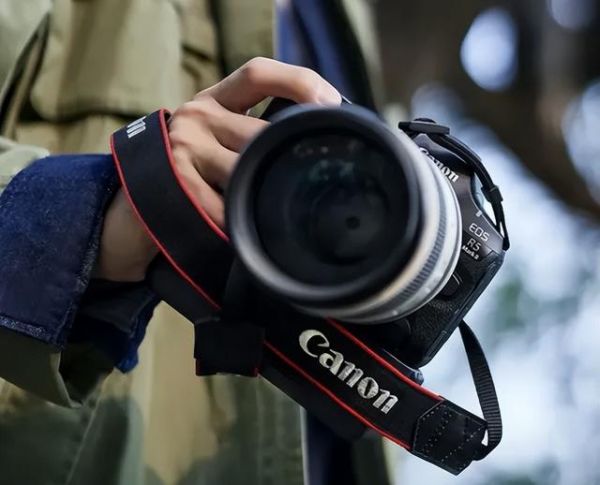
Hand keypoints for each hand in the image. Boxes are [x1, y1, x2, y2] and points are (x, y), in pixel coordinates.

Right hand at [95, 57, 340, 281]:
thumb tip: (316, 135)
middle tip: (305, 183)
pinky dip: (240, 221)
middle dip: (285, 162)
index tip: (332, 102)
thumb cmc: (193, 170)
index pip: (258, 73)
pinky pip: (227, 206)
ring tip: (267, 211)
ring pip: (247, 170)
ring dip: (261, 195)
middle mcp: (196, 115)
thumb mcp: (217, 137)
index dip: (299, 81)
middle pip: (261, 134)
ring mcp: (185, 147)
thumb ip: (252, 129)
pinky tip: (242, 228)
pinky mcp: (179, 181)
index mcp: (214, 100)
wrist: (138, 204)